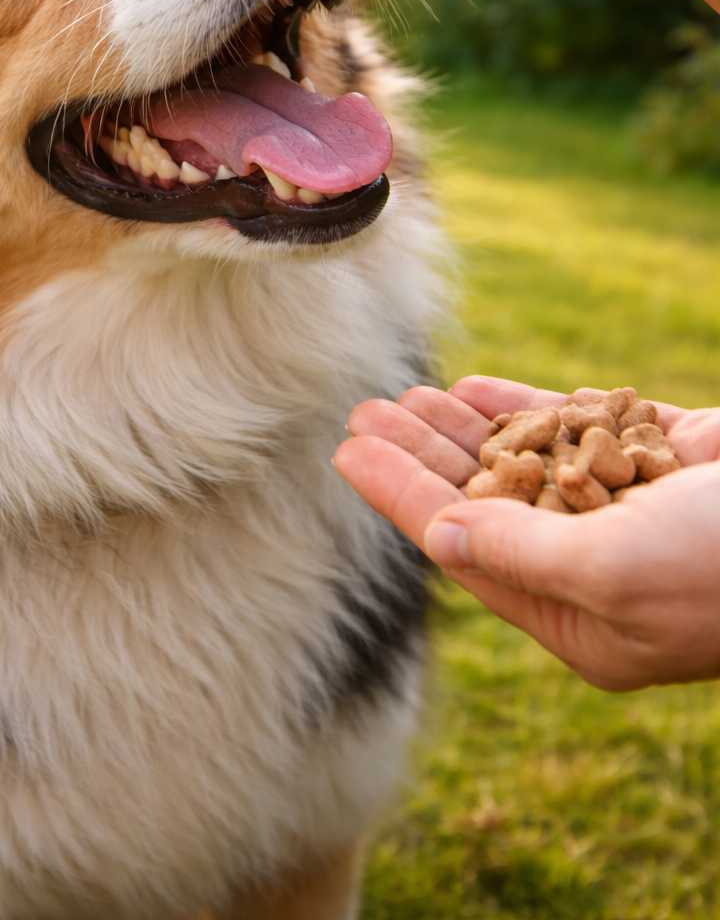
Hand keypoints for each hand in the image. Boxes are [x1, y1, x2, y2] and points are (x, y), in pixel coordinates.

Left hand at [333, 376, 719, 689]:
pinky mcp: (660, 459)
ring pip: (521, 463)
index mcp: (584, 619)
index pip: (465, 549)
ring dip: (463, 428)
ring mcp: (629, 509)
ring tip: (401, 393)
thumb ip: (522, 555)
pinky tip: (476, 389)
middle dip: (421, 456)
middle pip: (484, 503)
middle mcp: (598, 566)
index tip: (347, 451)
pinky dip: (526, 408)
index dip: (400, 496)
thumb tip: (438, 537)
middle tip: (361, 411)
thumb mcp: (619, 571)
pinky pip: (576, 431)